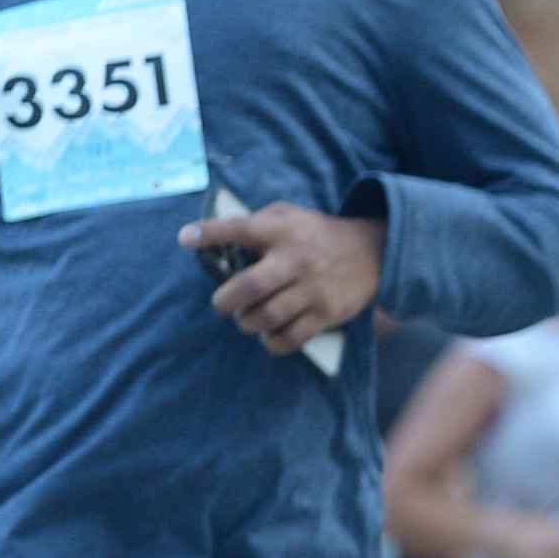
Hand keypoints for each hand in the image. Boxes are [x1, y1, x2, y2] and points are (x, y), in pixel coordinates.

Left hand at [178, 203, 385, 353]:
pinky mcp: (326, 313)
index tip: (185, 238)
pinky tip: (269, 334)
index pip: (240, 228)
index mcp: (283, 230)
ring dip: (247, 322)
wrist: (373, 252)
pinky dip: (272, 341)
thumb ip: (257, 224)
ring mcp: (313, 289)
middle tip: (223, 303)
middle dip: (225, 300)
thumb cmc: (317, 235)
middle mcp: (296, 259)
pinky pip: (291, 338)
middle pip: (250, 287)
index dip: (210, 233)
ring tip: (246, 318)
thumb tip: (216, 241)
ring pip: (267, 317)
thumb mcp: (290, 216)